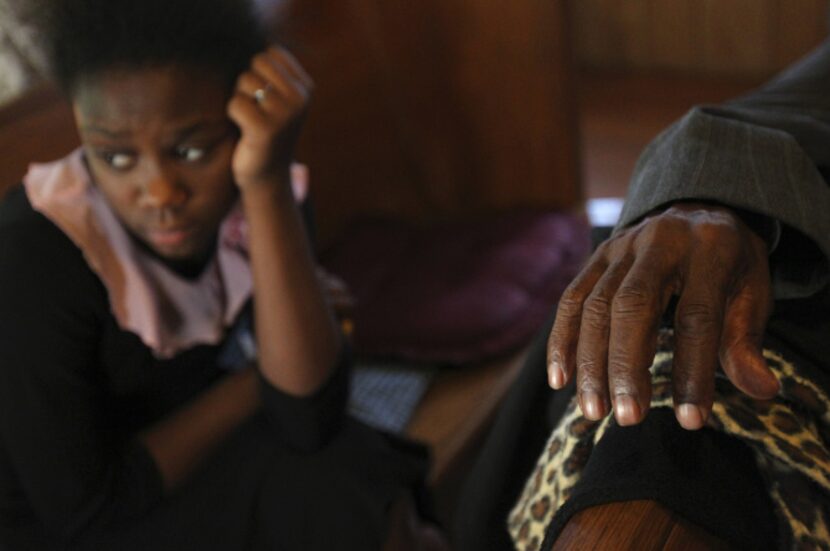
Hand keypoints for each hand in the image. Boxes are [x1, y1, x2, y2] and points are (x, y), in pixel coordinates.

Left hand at [227, 46, 312, 190]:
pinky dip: (233, 116)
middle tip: (257, 111)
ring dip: (240, 101)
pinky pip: (235, 103)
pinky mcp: (266, 129)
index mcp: (306, 87)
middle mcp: (300, 98)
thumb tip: (251, 47)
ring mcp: (285, 114)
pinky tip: (246, 132)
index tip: (266, 99)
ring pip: (244, 82)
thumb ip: (270, 72)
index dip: (258, 72)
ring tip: (252, 122)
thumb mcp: (276, 98)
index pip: (269, 53)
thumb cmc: (265, 132)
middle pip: (255, 63)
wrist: (267, 177)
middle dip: (247, 85)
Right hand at [547, 203, 779, 429]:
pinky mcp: (595, 257)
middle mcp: (660, 241)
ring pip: (595, 305)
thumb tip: (760, 390)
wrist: (697, 212)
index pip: (697, 316)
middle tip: (629, 417)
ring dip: (590, 362)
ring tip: (596, 411)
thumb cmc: (728, 266)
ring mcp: (621, 246)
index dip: (693, 370)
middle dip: (626, 365)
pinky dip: (563, 341)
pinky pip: (571, 299)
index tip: (690, 420)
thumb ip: (746, 340)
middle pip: (633, 306)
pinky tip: (561, 380)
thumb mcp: (752, 293)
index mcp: (711, 249)